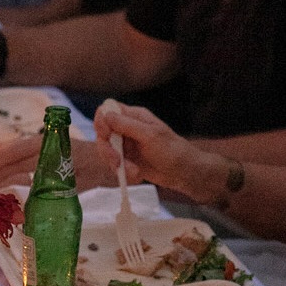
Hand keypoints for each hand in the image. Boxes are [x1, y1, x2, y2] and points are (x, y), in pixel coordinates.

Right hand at [0, 134, 117, 192]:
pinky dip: (11, 186)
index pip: (26, 149)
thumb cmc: (119, 157)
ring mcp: (49, 163)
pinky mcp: (51, 175)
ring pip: (17, 169)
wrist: (126, 158)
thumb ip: (121, 165)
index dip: (3, 158)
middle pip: (15, 159)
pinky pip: (26, 178)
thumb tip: (134, 172)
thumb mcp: (118, 160)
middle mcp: (51, 152)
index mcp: (61, 147)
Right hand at [93, 99, 210, 196]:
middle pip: (102, 133)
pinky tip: (138, 175)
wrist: (184, 173)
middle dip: (107, 150)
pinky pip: (115, 165)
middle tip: (117, 162)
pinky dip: (124, 172)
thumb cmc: (172, 150)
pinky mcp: (128, 160)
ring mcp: (126, 145)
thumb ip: (126, 125)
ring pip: (106, 151)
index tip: (107, 135)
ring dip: (117, 164)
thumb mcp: (149, 136)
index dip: (102, 122)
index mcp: (134, 116)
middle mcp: (127, 128)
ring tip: (134, 172)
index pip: (107, 110)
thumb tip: (105, 115)